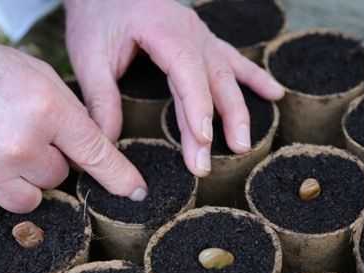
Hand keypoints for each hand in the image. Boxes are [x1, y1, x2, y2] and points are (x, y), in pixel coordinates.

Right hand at [0, 16, 146, 213]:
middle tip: (15, 132)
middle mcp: (20, 143)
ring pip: (29, 199)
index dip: (120, 176)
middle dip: (45, 161)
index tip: (136, 192)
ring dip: (18, 180)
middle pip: (58, 177)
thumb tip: (92, 148)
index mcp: (45, 107)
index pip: (96, 153)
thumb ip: (66, 112)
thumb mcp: (33, 74)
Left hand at [64, 0, 284, 176]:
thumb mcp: (89, 57)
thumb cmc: (96, 18)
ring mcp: (200, 34)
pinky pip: (233, 60)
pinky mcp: (202, 40)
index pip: (186, 70)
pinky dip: (253, 78)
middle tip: (208, 163)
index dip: (197, 106)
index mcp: (162, 29)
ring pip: (226, 74)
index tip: (202, 140)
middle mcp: (189, 30)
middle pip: (211, 79)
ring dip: (237, 111)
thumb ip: (100, 99)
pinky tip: (274, 94)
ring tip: (242, 145)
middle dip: (216, 123)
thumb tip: (106, 142)